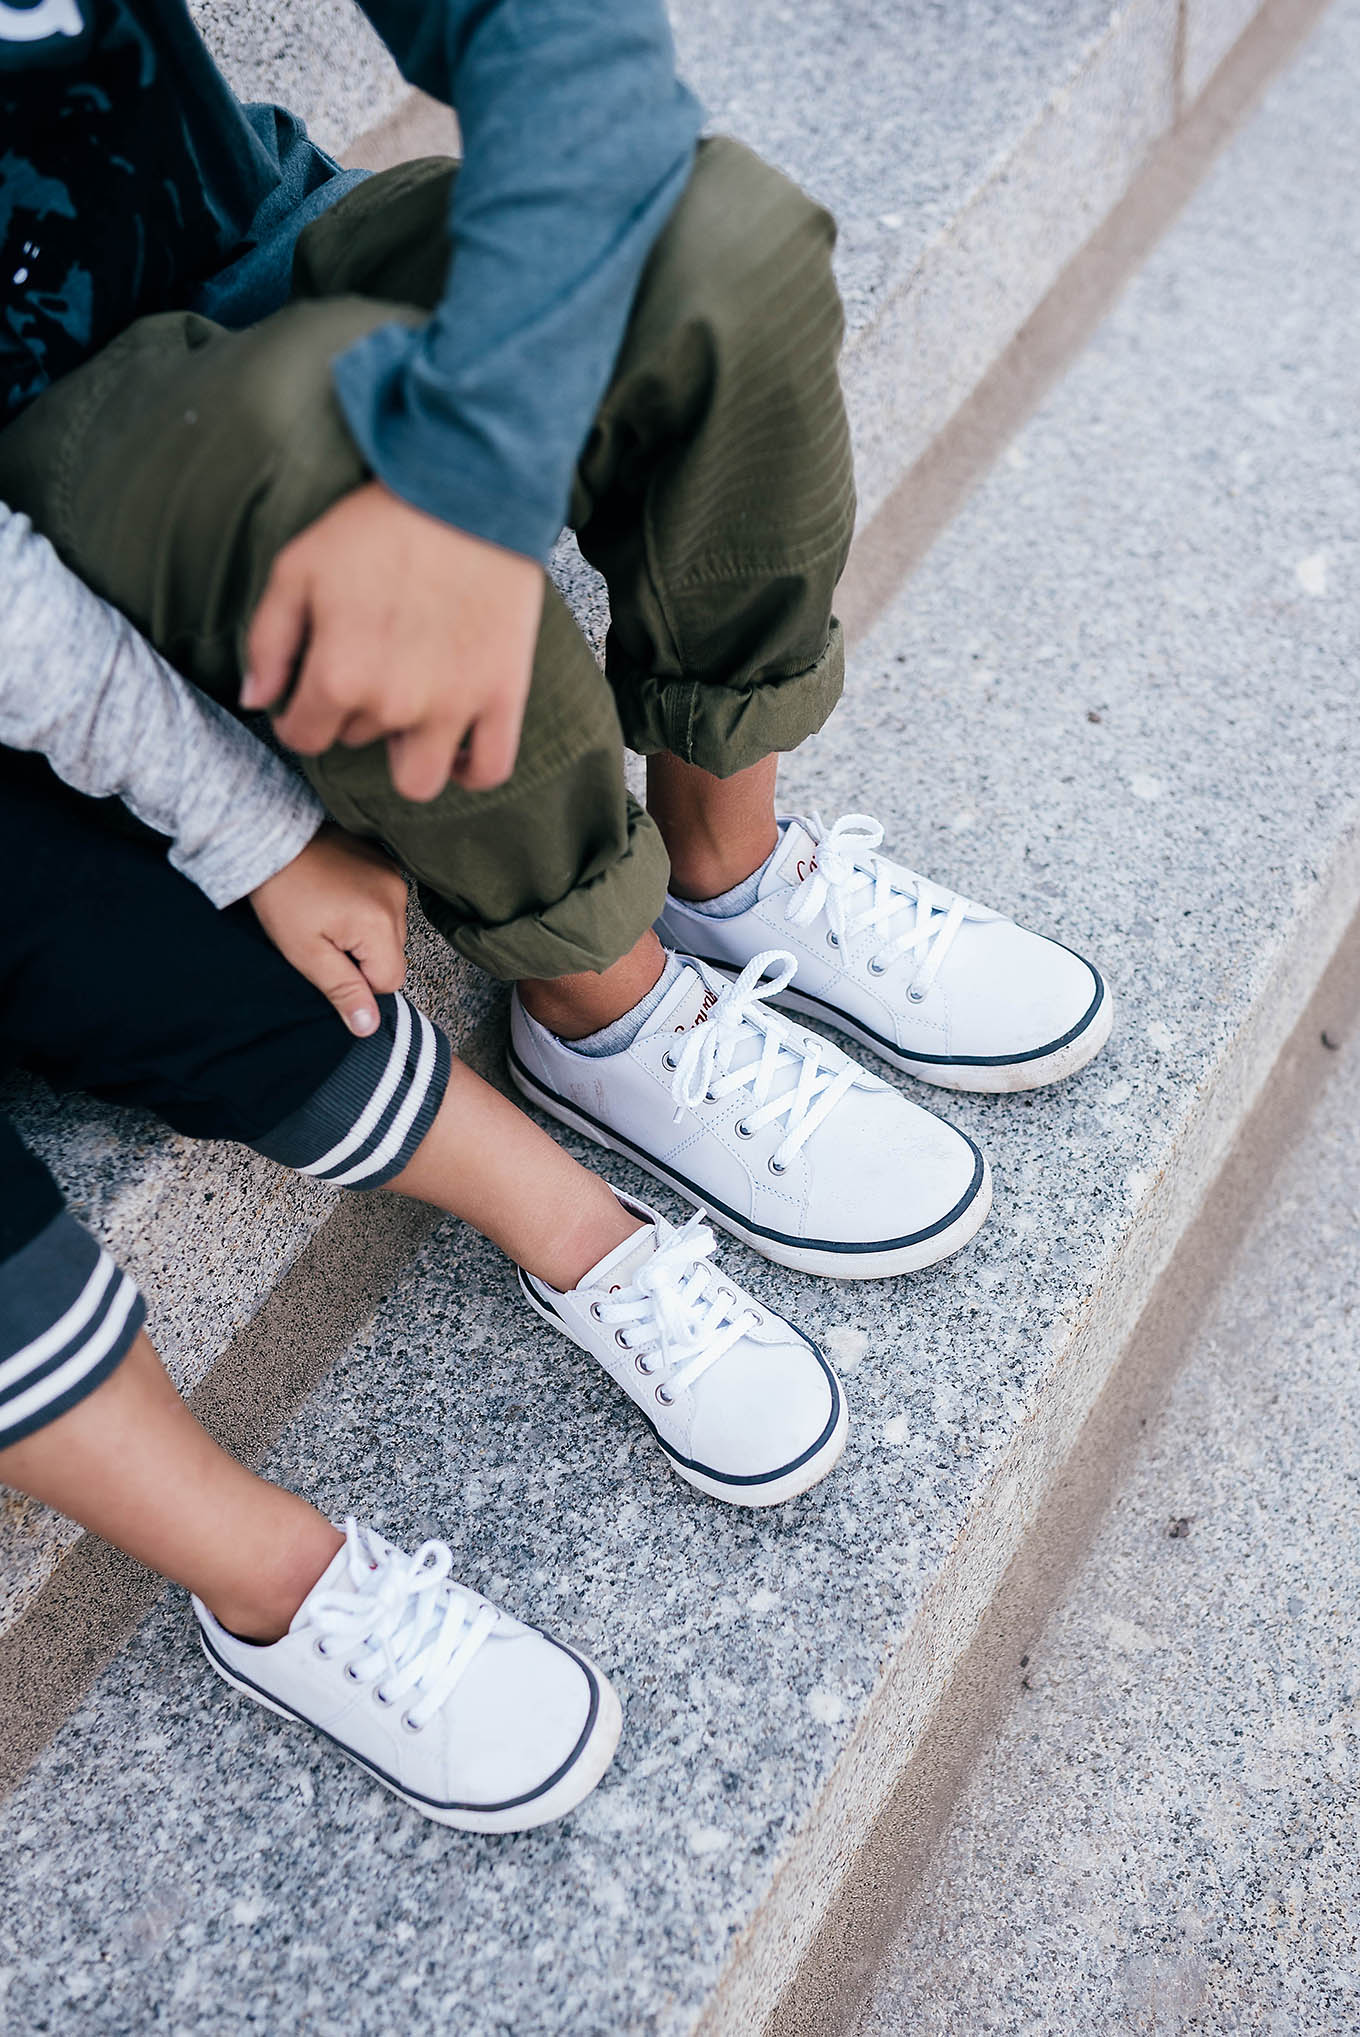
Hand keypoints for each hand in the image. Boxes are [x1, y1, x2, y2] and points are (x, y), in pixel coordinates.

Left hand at [243, 481, 543, 802]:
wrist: (467, 492)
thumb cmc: (375, 526)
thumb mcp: (298, 568)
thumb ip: (267, 641)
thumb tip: (255, 699)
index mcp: (338, 676)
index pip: (303, 737)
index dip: (299, 714)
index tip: (310, 690)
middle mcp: (393, 704)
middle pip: (358, 741)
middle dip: (355, 711)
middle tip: (370, 660)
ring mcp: (453, 707)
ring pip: (418, 780)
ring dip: (405, 754)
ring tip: (409, 713)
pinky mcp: (502, 698)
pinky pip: (488, 769)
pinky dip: (471, 769)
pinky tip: (456, 746)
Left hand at [250, 826, 408, 1037]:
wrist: (271, 838)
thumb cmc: (283, 896)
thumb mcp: (306, 953)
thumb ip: (343, 991)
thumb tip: (369, 1026)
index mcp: (380, 924)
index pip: (390, 981)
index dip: (358, 980)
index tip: (328, 958)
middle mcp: (397, 898)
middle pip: (393, 955)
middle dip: (362, 955)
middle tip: (324, 934)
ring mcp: (395, 876)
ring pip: (391, 930)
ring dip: (365, 931)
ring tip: (329, 912)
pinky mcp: (388, 863)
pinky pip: (387, 903)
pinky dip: (367, 907)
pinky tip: (338, 895)